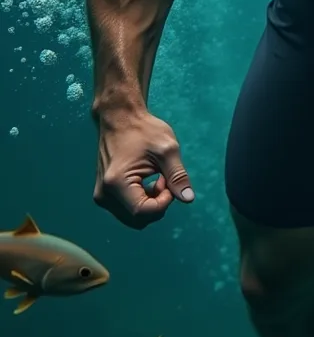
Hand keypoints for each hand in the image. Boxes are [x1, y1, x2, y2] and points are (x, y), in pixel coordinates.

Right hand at [94, 109, 194, 227]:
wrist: (119, 118)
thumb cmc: (143, 129)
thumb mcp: (167, 149)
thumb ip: (178, 175)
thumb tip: (188, 199)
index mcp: (116, 183)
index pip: (144, 212)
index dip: (163, 202)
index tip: (168, 181)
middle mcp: (104, 195)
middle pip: (138, 219)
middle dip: (157, 204)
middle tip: (164, 179)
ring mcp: (102, 196)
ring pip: (134, 217)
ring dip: (150, 204)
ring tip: (156, 178)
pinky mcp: (104, 194)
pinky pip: (127, 209)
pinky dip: (142, 201)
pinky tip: (147, 181)